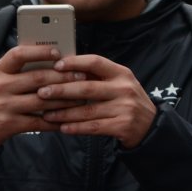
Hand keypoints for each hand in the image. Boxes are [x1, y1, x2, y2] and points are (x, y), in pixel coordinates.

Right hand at [0, 46, 87, 151]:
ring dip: (66, 99)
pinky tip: (70, 117)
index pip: (18, 55)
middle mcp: (0, 87)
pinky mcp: (9, 125)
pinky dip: (57, 120)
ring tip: (82, 96)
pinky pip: (39, 121)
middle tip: (82, 75)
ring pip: (43, 100)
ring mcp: (4, 106)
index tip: (58, 52)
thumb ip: (19, 70)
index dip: (40, 52)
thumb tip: (54, 59)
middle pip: (38, 78)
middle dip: (64, 77)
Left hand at [39, 54, 157, 148]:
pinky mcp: (122, 126)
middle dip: (62, 90)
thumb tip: (64, 68)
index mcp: (122, 73)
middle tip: (41, 92)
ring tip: (46, 114)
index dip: (75, 63)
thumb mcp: (119, 83)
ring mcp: (124, 107)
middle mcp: (124, 88)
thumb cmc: (126, 100)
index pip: (96, 62)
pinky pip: (93, 127)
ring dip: (64, 113)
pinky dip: (76, 128)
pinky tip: (62, 128)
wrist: (150, 125)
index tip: (55, 66)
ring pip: (87, 110)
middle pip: (88, 87)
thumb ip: (97, 76)